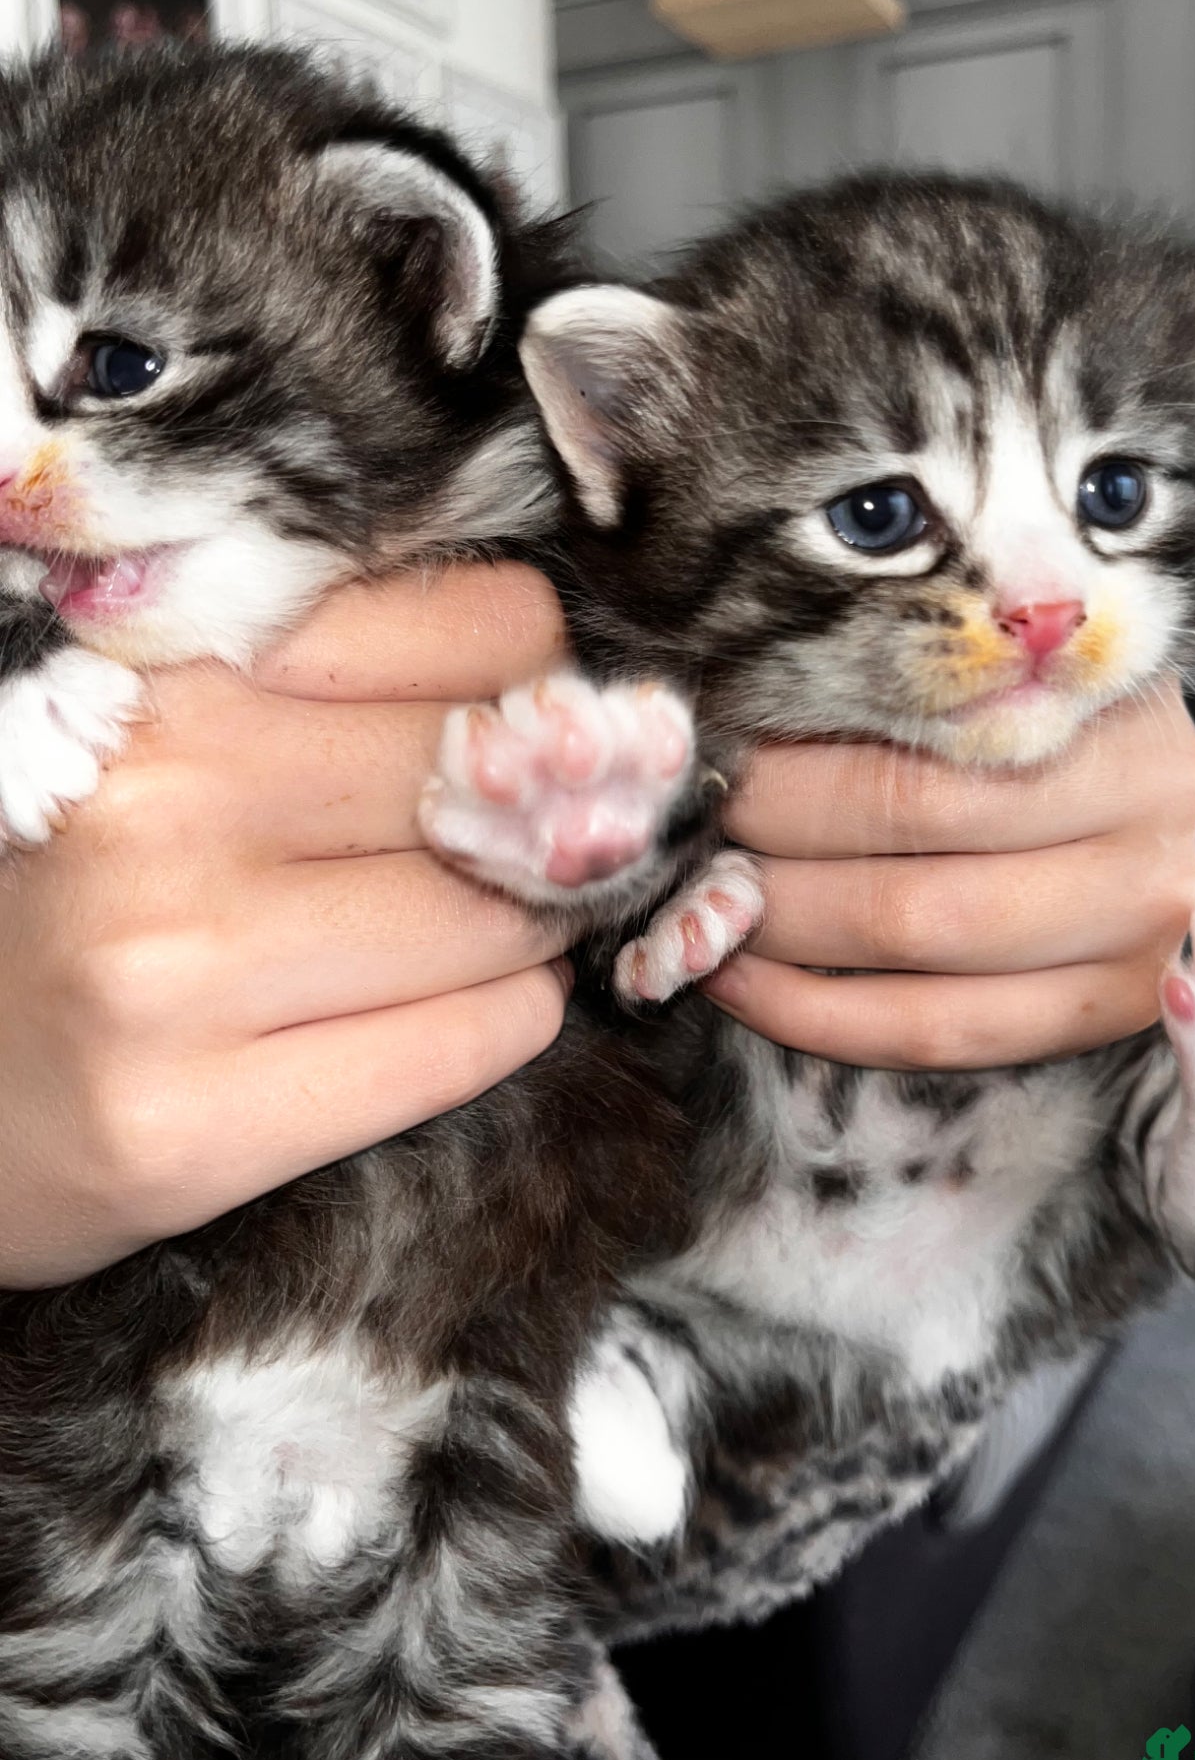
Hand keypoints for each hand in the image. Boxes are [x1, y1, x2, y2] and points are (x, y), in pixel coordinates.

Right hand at [0, 565, 569, 1287]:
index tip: (524, 725)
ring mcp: (171, 970)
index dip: (534, 683)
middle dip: (539, 817)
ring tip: (469, 930)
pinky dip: (501, 1021)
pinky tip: (444, 1008)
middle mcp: (162, 801)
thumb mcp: (176, 727)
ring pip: (502, 921)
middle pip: (499, 783)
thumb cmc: (82, 882)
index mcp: (165, 669)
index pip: (479, 631)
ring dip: (526, 930)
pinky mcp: (190, 1128)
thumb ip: (335, 672)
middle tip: (513, 842)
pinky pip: (469, 1044)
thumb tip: (548, 657)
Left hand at [704, 680, 1194, 1069]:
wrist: (1166, 778)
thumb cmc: (1060, 699)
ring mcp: (1151, 925)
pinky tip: (752, 985)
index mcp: (1119, 706)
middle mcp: (1155, 815)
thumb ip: (910, 676)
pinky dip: (827, 1018)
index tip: (711, 771)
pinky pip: (947, 1032)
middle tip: (699, 844)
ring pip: (922, 956)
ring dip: (786, 943)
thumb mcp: (1007, 652)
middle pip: (914, 864)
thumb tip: (731, 715)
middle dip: (773, 860)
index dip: (788, 783)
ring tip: (715, 912)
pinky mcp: (1123, 1006)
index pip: (915, 766)